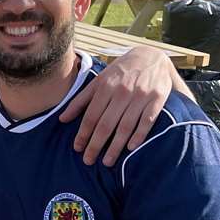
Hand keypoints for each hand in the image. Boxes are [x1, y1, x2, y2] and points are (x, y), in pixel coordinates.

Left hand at [61, 46, 177, 164]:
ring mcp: (141, 96)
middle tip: (88, 161)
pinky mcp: (157, 99)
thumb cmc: (120, 73)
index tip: (77, 149)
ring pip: (125, 126)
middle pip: (106, 124)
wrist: (151, 57)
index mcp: (105, 86)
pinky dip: (139, 135)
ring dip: (115, 146)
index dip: (83, 134)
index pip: (91, 115)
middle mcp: (122, 91)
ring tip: (107, 162)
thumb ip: (80, 100)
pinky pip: (147, 121)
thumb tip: (62, 119)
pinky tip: (131, 148)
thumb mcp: (98, 81)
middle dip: (96, 145)